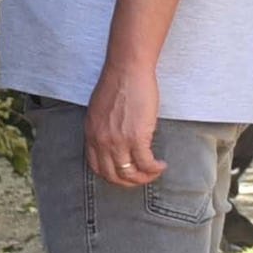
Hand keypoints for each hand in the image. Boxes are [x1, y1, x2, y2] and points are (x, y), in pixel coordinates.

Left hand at [85, 61, 164, 190]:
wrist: (127, 70)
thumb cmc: (118, 83)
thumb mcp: (100, 110)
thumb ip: (103, 128)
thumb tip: (114, 141)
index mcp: (91, 134)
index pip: (97, 167)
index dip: (112, 175)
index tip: (124, 174)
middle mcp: (101, 141)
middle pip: (113, 175)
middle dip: (129, 182)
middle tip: (141, 178)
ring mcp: (118, 141)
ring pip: (130, 173)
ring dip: (144, 178)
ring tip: (154, 171)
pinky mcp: (137, 138)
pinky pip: (146, 164)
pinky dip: (155, 169)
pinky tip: (161, 165)